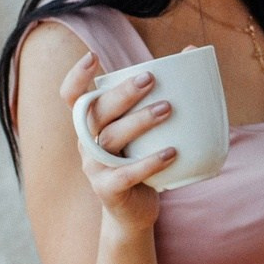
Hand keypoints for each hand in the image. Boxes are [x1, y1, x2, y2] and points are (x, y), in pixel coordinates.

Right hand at [58, 52, 174, 237]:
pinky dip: (150, 162)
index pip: (72, 97)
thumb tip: (192, 51)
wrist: (134, 212)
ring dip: (139, 121)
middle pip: (97, 113)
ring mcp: (94, 167)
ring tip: (167, 109)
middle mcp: (87, 143)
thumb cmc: (142, 159)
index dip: (76, 77)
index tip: (92, 56)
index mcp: (91, 124)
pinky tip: (172, 152)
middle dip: (122, 93)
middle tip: (149, 79)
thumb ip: (159, 94)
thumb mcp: (144, 131)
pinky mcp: (108, 190)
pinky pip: (127, 174)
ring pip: (111, 139)